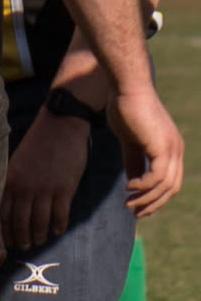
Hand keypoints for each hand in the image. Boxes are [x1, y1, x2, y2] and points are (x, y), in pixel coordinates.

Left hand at [0, 111, 90, 250]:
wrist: (59, 127)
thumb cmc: (36, 146)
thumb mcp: (16, 164)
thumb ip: (13, 185)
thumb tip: (11, 208)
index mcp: (10, 182)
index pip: (2, 215)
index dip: (3, 233)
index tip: (4, 243)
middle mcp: (24, 188)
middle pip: (20, 223)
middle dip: (20, 238)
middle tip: (23, 247)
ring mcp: (45, 190)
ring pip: (39, 222)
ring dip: (38, 235)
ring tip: (39, 241)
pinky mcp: (64, 189)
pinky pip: (60, 215)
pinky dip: (57, 226)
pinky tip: (56, 232)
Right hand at [107, 85, 184, 217]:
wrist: (127, 88)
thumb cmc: (125, 108)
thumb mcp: (129, 141)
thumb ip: (133, 160)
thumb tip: (133, 181)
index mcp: (170, 148)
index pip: (169, 181)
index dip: (156, 197)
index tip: (138, 206)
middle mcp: (175, 150)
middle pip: (171, 188)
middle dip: (153, 204)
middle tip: (134, 212)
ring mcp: (171, 149)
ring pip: (165, 186)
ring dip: (147, 199)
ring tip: (128, 204)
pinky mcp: (162, 147)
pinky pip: (157, 177)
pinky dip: (143, 186)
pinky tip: (129, 187)